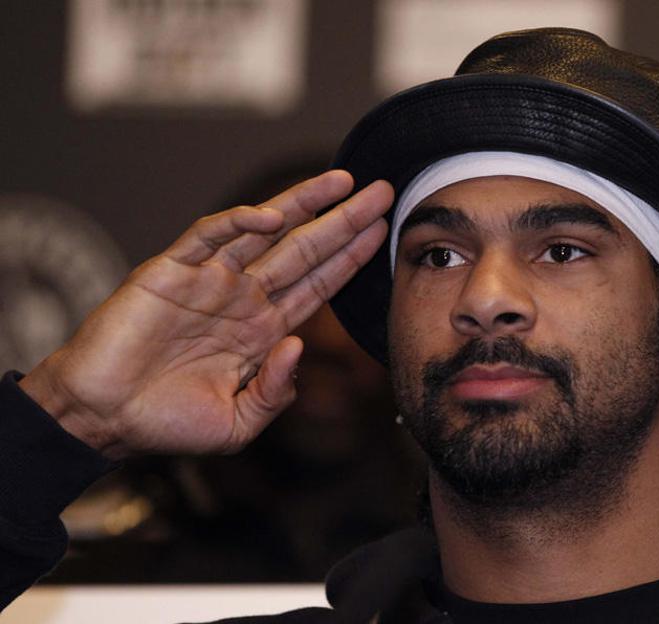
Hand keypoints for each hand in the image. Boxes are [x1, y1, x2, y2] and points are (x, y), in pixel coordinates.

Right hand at [19, 170, 392, 458]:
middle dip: (344, 221)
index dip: (350, 258)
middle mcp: (243, 298)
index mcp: (263, 329)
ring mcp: (209, 280)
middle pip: (305, 250)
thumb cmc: (166, 423)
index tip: (382, 233)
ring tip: (341, 181)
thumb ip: (275, 391)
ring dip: (303, 204)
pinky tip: (273, 215)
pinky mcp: (170, 271)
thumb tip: (298, 346)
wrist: (101, 419)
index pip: (318, 286)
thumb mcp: (237, 424)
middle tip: (381, 192)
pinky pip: (209, 237)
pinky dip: (238, 222)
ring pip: (265, 231)